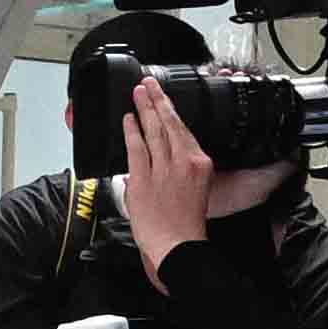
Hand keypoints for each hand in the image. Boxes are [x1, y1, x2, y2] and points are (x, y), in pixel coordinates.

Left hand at [117, 87, 217, 264]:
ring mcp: (162, 168)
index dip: (170, 110)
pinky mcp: (143, 178)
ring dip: (143, 109)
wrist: (178, 244)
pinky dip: (130, 132)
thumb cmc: (186, 223)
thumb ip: (178, 171)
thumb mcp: (196, 190)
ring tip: (136, 93)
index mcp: (200, 163)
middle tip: (147, 83)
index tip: (163, 97)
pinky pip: (135, 148)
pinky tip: (127, 119)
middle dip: (156, 100)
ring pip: (152, 131)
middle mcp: (183, 161)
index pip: (183, 129)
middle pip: (168, 123)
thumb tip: (157, 158)